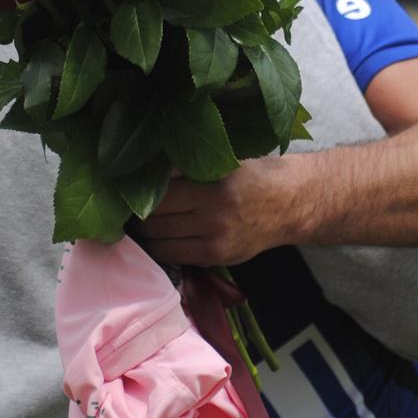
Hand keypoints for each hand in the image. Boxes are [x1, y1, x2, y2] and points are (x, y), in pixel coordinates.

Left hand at [135, 157, 304, 265]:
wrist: (290, 205)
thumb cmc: (253, 175)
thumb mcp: (225, 161)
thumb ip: (189, 165)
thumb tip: (145, 168)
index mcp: (216, 183)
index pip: (160, 189)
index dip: (140, 187)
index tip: (129, 183)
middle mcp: (215, 212)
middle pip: (155, 215)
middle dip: (137, 211)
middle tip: (127, 203)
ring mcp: (216, 238)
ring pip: (158, 238)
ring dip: (144, 230)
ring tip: (138, 219)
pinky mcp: (216, 256)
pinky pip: (172, 255)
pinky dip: (158, 246)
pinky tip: (155, 236)